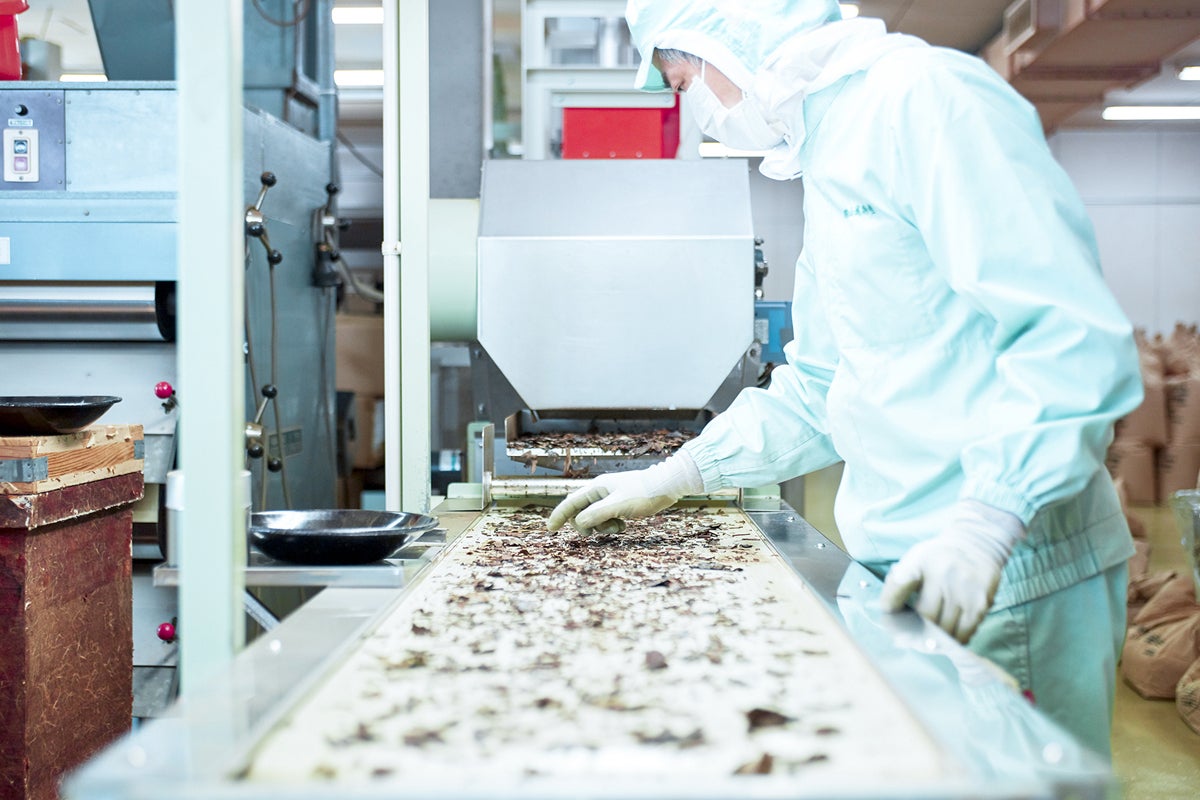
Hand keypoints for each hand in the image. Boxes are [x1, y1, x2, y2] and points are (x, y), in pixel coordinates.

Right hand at [546, 452, 704, 534]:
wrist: (667, 485)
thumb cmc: (643, 493)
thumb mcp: (618, 506)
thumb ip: (596, 515)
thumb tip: (579, 523)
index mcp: (596, 487)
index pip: (571, 502)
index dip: (559, 515)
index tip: (550, 529)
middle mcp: (600, 490)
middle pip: (580, 512)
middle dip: (586, 525)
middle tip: (596, 534)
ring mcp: (610, 496)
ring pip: (594, 517)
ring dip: (602, 526)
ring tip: (618, 527)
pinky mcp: (620, 503)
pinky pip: (607, 517)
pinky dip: (611, 524)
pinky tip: (624, 524)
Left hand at [879, 499, 1024, 643]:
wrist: (977, 542)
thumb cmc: (938, 556)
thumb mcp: (915, 558)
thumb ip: (900, 582)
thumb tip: (889, 614)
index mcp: (921, 561)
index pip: (898, 587)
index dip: (889, 605)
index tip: (888, 615)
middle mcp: (943, 574)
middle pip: (925, 617)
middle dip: (914, 630)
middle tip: (908, 637)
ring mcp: (964, 590)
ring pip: (945, 630)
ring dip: (935, 639)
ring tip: (928, 639)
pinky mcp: (981, 603)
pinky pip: (964, 632)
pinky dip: (954, 640)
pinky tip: (948, 637)